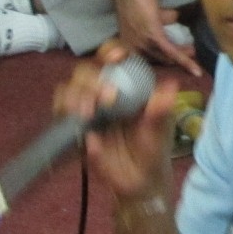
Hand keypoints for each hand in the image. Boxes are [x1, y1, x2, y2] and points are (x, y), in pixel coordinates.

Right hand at [53, 43, 178, 200]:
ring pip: (66, 91)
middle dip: (92, 80)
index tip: (117, 57)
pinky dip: (70, 122)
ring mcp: (84, 112)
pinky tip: (88, 136)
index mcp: (123, 86)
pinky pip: (62, 120)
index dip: (110, 52)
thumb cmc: (153, 149)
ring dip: (75, 97)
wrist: (140, 181)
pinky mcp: (73, 132)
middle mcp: (100, 94)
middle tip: (108, 98)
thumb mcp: (161, 130)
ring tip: (90, 113)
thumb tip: (170, 85)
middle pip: (83, 73)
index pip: (111, 60)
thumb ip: (162, 110)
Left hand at [110, 0, 202, 77]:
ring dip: (183, 57)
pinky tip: (194, 68)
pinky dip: (184, 60)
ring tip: (193, 52)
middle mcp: (134, 49)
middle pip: (159, 61)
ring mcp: (143, 44)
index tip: (177, 59)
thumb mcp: (147, 15)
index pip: (149, 60)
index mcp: (129, 46)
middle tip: (190, 53)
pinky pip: (171, 52)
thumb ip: (160, 20)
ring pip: (167, 58)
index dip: (165, 60)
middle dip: (176, 60)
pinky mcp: (154, 37)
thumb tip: (174, 18)